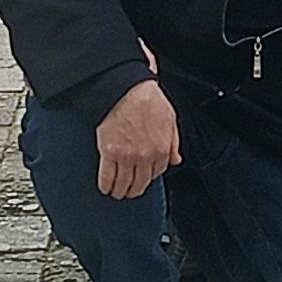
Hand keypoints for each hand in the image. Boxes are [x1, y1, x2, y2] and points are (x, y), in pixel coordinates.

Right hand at [94, 77, 180, 196]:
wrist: (126, 89)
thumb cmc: (147, 99)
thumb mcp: (170, 119)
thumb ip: (174, 142)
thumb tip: (176, 159)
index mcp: (162, 149)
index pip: (157, 173)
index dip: (149, 178)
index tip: (143, 178)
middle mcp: (146, 156)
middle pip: (140, 183)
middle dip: (134, 190)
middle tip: (129, 191)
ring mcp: (127, 157)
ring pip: (124, 184)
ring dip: (120, 191)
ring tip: (116, 192)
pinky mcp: (109, 153)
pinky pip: (107, 177)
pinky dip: (106, 185)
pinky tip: (105, 187)